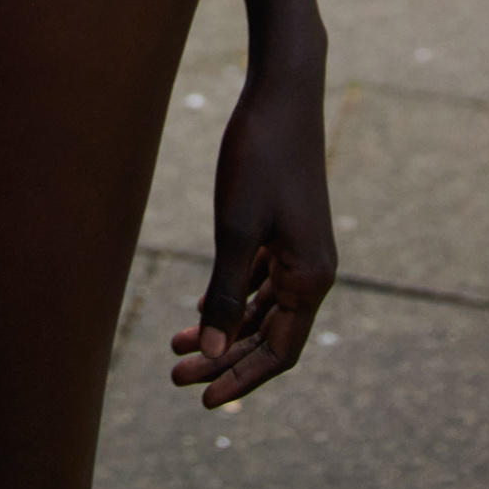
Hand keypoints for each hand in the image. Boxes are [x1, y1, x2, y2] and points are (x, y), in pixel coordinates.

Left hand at [170, 70, 335, 407]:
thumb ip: (226, 293)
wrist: (281, 91)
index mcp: (310, 278)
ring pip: (264, 310)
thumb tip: (213, 353)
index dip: (240, 379)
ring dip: (225, 331)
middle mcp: (312, 271)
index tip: (201, 398)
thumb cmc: (259, 154)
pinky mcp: (285, 228)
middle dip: (225, 359)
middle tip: (176, 375)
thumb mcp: (236, 227)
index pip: (278, 352)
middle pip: (270, 336)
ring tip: (178, 347)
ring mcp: (300, 249)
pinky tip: (201, 309)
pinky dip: (233, 299)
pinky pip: (261, 281)